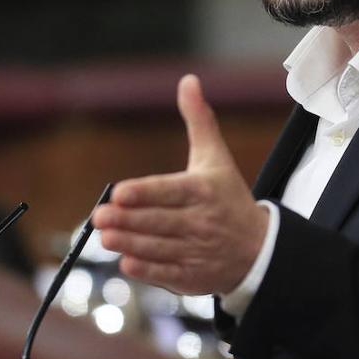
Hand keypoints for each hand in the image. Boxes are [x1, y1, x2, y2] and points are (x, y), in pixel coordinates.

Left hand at [91, 74, 268, 294]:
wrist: (259, 248)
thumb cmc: (228, 197)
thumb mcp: (216, 157)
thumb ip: (199, 120)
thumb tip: (188, 81)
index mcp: (204, 190)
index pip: (170, 191)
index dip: (144, 193)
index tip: (120, 193)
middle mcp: (202, 221)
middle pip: (160, 221)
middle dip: (128, 220)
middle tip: (99, 216)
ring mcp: (197, 251)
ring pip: (159, 247)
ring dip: (130, 243)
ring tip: (105, 237)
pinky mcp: (193, 276)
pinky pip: (166, 273)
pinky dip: (145, 269)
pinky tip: (125, 262)